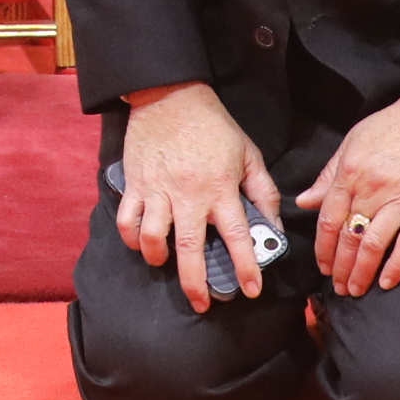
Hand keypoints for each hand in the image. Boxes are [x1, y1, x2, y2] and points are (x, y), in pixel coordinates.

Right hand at [114, 82, 278, 314]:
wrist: (170, 95)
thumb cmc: (213, 126)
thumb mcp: (248, 154)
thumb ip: (262, 191)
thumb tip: (272, 226)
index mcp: (220, 188)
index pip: (237, 236)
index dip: (246, 267)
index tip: (252, 289)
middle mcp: (188, 195)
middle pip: (190, 250)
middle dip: (195, 284)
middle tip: (202, 304)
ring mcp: (158, 190)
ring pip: (153, 238)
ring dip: (159, 259)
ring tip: (165, 264)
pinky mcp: (135, 183)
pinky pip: (127, 219)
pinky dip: (131, 237)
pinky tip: (141, 242)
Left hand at [300, 75, 399, 297]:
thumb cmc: (398, 122)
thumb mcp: (355, 139)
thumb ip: (330, 173)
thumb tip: (305, 200)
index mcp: (350, 172)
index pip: (328, 219)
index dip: (323, 248)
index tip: (322, 266)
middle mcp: (372, 189)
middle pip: (348, 237)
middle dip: (339, 267)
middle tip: (337, 287)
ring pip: (373, 245)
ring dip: (361, 272)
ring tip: (355, 289)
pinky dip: (396, 266)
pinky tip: (386, 282)